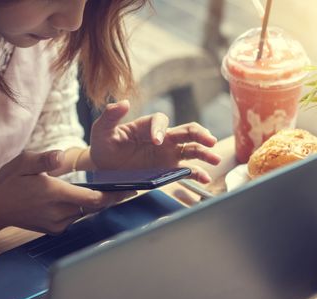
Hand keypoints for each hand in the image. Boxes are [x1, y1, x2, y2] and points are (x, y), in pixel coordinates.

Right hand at [0, 150, 135, 237]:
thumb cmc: (8, 182)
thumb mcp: (23, 163)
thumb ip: (44, 159)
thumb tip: (60, 155)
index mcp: (55, 194)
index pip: (93, 199)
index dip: (113, 196)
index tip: (130, 191)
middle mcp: (59, 213)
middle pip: (93, 206)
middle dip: (109, 198)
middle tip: (127, 189)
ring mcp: (57, 224)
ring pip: (84, 212)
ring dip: (93, 203)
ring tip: (106, 191)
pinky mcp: (54, 229)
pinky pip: (74, 217)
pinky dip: (80, 208)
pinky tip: (80, 198)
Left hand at [90, 100, 221, 182]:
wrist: (104, 170)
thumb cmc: (104, 147)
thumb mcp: (101, 130)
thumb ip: (110, 116)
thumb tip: (123, 102)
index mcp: (147, 126)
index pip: (161, 121)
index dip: (160, 129)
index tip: (156, 142)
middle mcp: (162, 138)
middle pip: (186, 131)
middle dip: (199, 134)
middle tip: (210, 140)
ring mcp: (167, 154)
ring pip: (191, 149)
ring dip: (204, 152)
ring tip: (215, 158)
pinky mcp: (168, 169)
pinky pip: (186, 170)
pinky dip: (197, 173)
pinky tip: (205, 178)